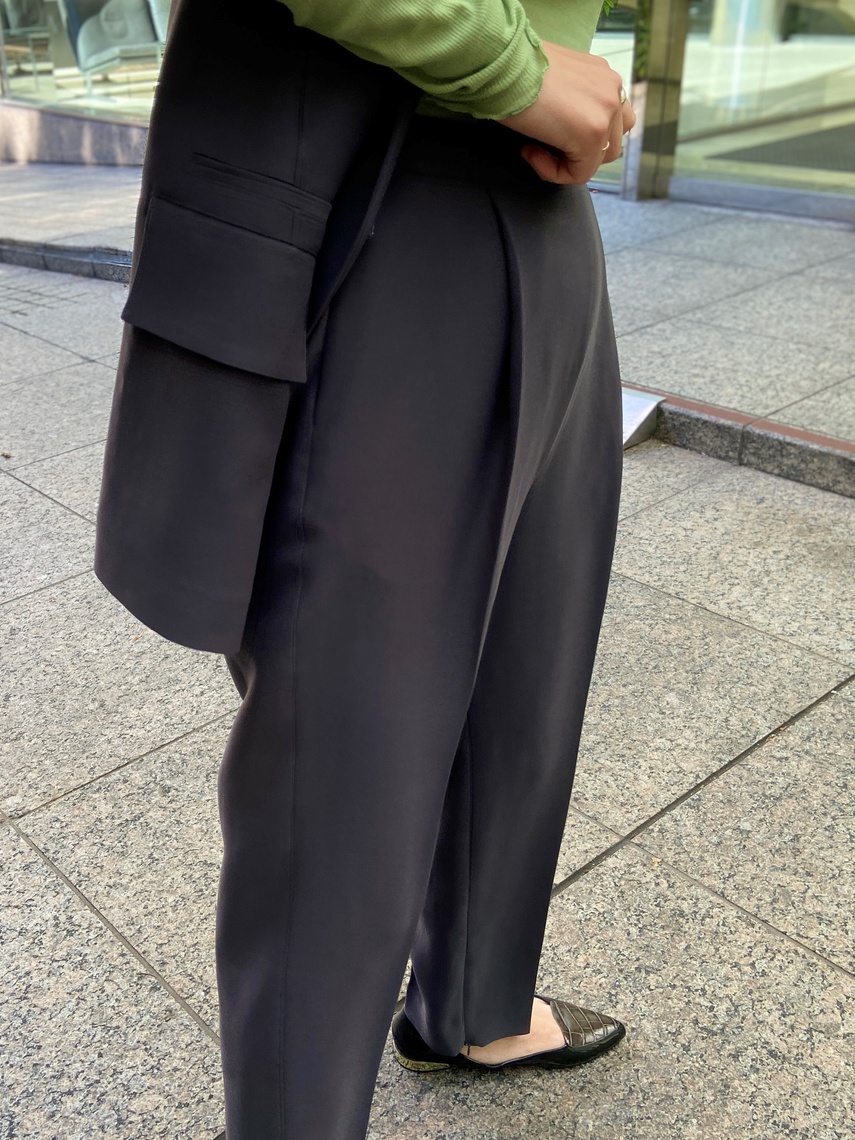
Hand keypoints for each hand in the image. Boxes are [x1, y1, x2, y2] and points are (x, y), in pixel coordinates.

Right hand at [497, 42, 635, 184]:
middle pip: (613, 141)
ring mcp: (606, 112)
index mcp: (603, 75)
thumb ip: (570, 98)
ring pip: (599, 160)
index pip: (612, 119)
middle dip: (581, 151)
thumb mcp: (553, 79)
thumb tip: (565, 124)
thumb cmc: (514, 69)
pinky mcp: (592, 135)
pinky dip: (553, 172)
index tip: (547, 130)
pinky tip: (530, 152)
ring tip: (538, 150)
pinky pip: (580, 173)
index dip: (580, 134)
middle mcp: (612, 89)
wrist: (503, 65)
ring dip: (569, 163)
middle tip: (547, 145)